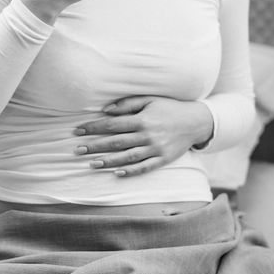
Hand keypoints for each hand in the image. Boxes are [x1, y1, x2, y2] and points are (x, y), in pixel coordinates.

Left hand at [73, 96, 213, 176]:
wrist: (196, 121)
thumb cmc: (169, 108)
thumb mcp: (149, 100)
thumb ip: (127, 104)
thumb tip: (105, 110)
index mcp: (142, 119)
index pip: (112, 124)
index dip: (94, 127)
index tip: (78, 130)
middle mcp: (147, 135)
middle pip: (116, 142)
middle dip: (95, 146)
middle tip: (77, 150)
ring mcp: (155, 149)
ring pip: (127, 157)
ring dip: (108, 161)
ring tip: (91, 164)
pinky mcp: (163, 159)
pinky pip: (144, 167)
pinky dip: (131, 171)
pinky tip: (117, 174)